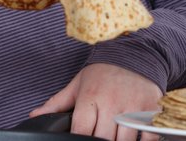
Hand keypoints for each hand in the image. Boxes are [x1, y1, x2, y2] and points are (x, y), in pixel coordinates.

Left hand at [30, 63, 161, 140]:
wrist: (135, 53)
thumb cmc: (103, 72)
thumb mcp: (78, 84)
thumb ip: (57, 103)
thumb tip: (35, 115)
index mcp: (90, 96)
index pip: (81, 130)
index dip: (79, 138)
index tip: (81, 138)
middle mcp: (111, 102)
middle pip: (102, 139)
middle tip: (98, 137)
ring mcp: (133, 106)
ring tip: (114, 138)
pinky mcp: (151, 108)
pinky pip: (148, 135)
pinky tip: (135, 138)